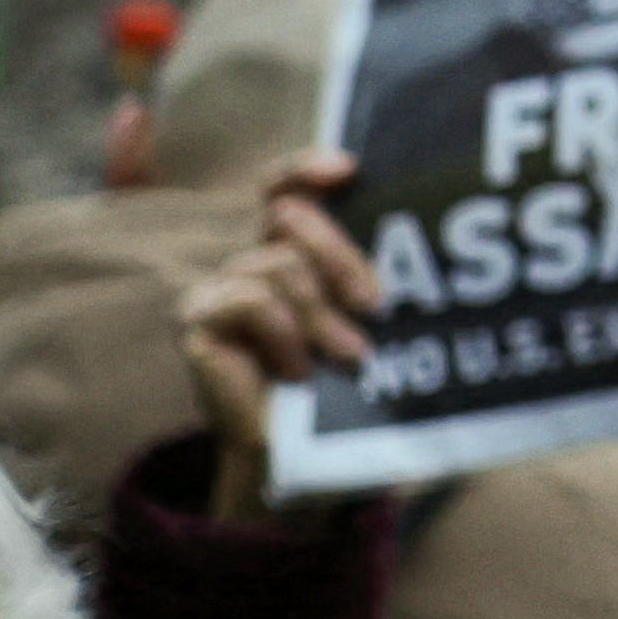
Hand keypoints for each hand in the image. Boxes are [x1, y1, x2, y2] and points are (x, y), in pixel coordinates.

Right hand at [173, 148, 379, 522]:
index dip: (304, 167)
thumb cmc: (340, 380)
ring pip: (279, 266)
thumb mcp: (362, 317)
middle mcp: (246, 260)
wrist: (299, 451)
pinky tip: (298, 370)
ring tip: (349, 357)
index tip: (349, 168)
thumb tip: (419, 234)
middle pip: (290, 217)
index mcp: (285, 250)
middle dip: (339, 255)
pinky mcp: (197, 322)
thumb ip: (367, 273)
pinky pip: (252, 301)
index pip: (282, 187)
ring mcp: (216, 289)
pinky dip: (285, 334)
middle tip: (374, 303)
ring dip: (322, 315)